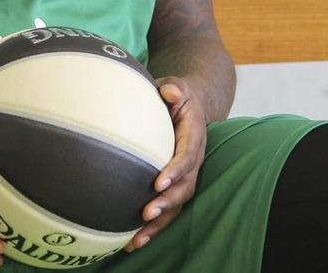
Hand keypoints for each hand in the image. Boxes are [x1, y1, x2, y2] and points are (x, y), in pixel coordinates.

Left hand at [122, 78, 210, 253]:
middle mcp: (193, 160)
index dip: (174, 171)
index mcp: (194, 137)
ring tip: (137, 239)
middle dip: (166, 203)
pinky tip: (133, 242)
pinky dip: (154, 227)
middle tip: (146, 213)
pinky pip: (168, 209)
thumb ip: (174, 87)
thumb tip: (169, 90)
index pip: (186, 157)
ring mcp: (186, 175)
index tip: (157, 183)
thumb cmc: (178, 95)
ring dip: (159, 224)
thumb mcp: (178, 86)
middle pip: (184, 187)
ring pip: (177, 204)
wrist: (190, 105)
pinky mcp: (176, 185)